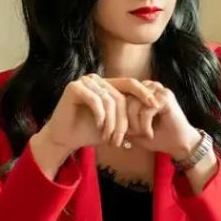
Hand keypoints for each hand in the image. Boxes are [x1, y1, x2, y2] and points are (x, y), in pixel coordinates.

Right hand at [33, 73, 156, 156]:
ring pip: (109, 100)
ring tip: (108, 138)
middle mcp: (95, 79)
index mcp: (106, 84)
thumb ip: (129, 116)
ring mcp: (84, 81)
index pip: (129, 83)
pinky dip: (100, 115)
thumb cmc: (89, 132)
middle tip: (119, 140)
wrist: (65, 139)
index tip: (155, 105)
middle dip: (122, 121)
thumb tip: (155, 109)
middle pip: (120, 97)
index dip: (143, 92)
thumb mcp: (114, 124)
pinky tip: (99, 126)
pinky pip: (95, 100)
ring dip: (111, 123)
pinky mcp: (73, 87)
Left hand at [107, 78, 201, 159]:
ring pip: (132, 105)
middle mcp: (148, 86)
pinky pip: (145, 110)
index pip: (118, 98)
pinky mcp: (166, 97)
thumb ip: (118, 119)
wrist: (178, 145)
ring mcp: (157, 90)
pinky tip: (149, 134)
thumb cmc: (155, 137)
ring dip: (134, 124)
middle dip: (125, 122)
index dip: (117, 117)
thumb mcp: (131, 128)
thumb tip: (99, 116)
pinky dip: (144, 125)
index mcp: (139, 91)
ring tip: (143, 134)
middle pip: (123, 101)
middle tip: (133, 135)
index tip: (122, 133)